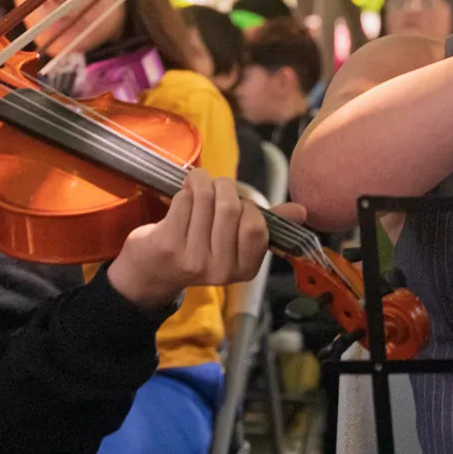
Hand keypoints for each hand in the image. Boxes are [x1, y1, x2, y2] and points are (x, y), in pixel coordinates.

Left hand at [108, 170, 292, 308]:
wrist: (151, 272)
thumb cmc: (199, 249)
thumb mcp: (234, 242)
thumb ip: (267, 224)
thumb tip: (302, 210)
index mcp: (244, 270)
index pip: (256, 227)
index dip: (248, 205)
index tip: (237, 204)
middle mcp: (219, 270)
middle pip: (231, 209)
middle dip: (225, 187)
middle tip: (216, 186)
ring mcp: (192, 259)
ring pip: (207, 199)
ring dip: (203, 181)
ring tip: (198, 183)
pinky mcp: (167, 245)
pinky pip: (185, 200)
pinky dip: (186, 189)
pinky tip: (184, 194)